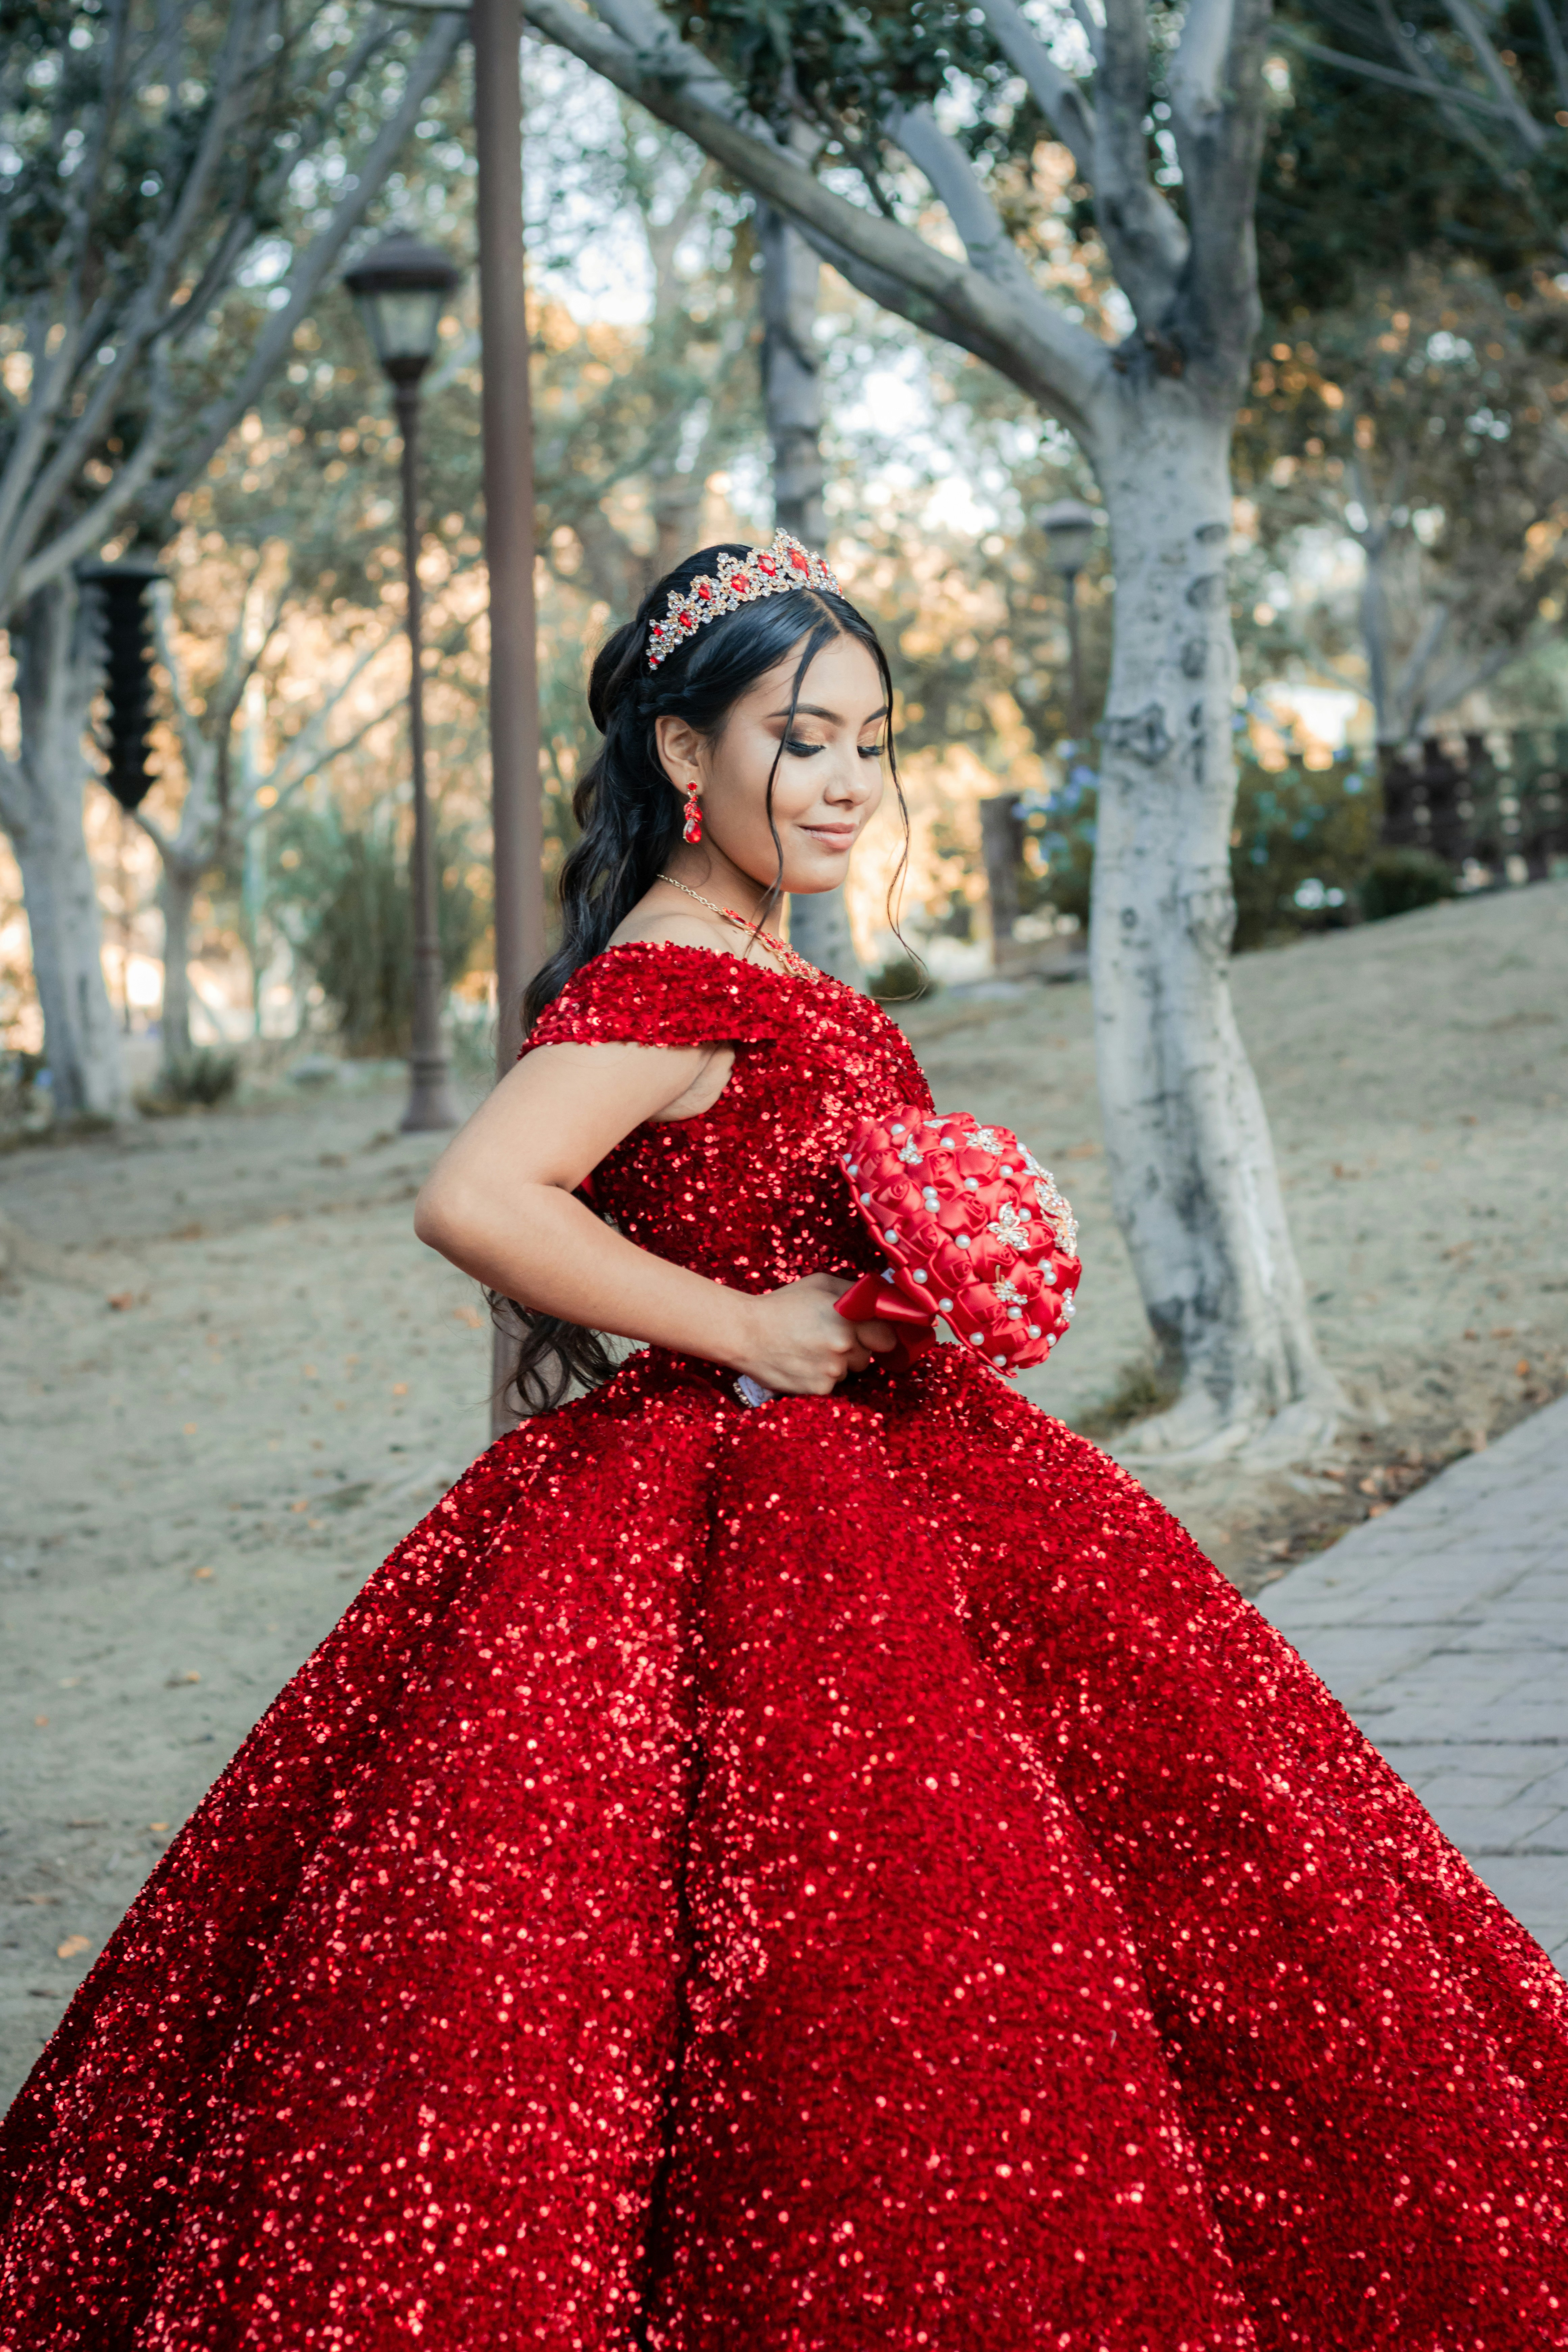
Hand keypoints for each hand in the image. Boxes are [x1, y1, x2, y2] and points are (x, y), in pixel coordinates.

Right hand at [730, 1273, 898, 1395]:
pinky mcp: (819, 1389)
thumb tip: (881, 1296)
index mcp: (849, 1318)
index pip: (888, 1335)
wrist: (744, 1333)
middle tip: (830, 1337)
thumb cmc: (782, 1305)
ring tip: (811, 1349)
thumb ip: (855, 1291)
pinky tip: (803, 1362)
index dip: (879, 1334)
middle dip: (857, 1348)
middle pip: (869, 1355)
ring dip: (839, 1363)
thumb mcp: (819, 1284)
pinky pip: (833, 1385)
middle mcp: (844, 1346)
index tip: (871, 1332)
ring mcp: (832, 1371)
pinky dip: (822, 1377)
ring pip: (850, 1371)